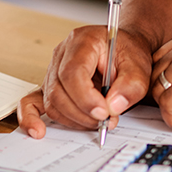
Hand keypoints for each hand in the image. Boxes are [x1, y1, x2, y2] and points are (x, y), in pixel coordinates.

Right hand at [18, 24, 153, 137]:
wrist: (122, 48)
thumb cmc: (127, 52)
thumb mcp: (139, 65)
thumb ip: (131, 85)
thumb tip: (113, 107)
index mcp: (82, 41)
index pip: (72, 72)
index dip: (85, 98)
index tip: (103, 113)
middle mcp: (62, 54)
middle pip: (59, 91)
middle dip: (83, 113)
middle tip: (107, 121)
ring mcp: (53, 70)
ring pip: (52, 102)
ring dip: (74, 119)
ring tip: (98, 122)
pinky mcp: (51, 85)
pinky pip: (33, 102)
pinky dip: (32, 117)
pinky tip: (37, 130)